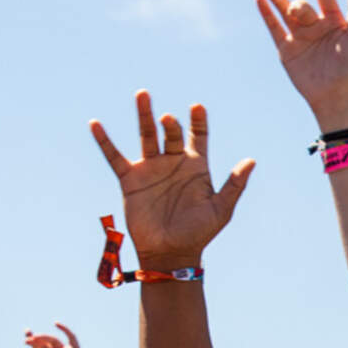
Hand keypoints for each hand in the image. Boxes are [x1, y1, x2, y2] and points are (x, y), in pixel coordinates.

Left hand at [17, 323, 95, 347]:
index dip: (32, 340)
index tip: (26, 333)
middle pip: (44, 343)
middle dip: (36, 339)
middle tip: (28, 340)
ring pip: (53, 340)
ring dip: (44, 337)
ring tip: (35, 338)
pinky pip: (71, 337)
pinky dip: (65, 329)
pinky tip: (55, 324)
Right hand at [90, 91, 253, 269]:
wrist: (171, 252)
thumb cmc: (200, 232)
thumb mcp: (221, 208)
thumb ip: (234, 184)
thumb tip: (252, 161)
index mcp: (197, 166)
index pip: (199, 136)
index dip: (198, 121)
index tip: (197, 107)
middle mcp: (173, 162)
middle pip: (171, 133)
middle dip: (170, 124)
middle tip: (169, 118)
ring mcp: (151, 169)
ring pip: (146, 136)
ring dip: (144, 116)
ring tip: (143, 95)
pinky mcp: (131, 180)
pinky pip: (115, 157)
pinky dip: (104, 141)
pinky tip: (95, 124)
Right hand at [256, 0, 347, 129]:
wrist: (335, 95)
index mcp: (334, 20)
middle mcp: (316, 26)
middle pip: (302, 5)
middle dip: (298, 5)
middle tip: (297, 11)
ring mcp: (300, 37)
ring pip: (286, 12)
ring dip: (279, 1)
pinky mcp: (287, 49)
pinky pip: (274, 27)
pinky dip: (266, 13)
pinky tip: (260, 0)